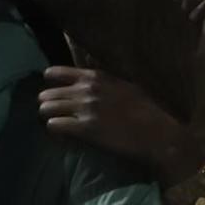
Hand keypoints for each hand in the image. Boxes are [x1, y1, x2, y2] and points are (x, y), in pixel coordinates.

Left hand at [38, 66, 198, 185]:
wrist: (158, 131)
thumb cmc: (147, 107)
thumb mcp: (125, 83)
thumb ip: (103, 78)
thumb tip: (88, 69)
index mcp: (95, 77)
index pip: (57, 72)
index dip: (50, 81)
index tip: (51, 87)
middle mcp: (86, 90)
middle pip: (46, 94)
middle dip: (48, 104)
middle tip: (54, 112)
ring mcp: (84, 109)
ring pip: (46, 110)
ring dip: (49, 117)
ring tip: (58, 124)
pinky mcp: (85, 128)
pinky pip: (54, 126)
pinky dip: (55, 131)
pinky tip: (63, 135)